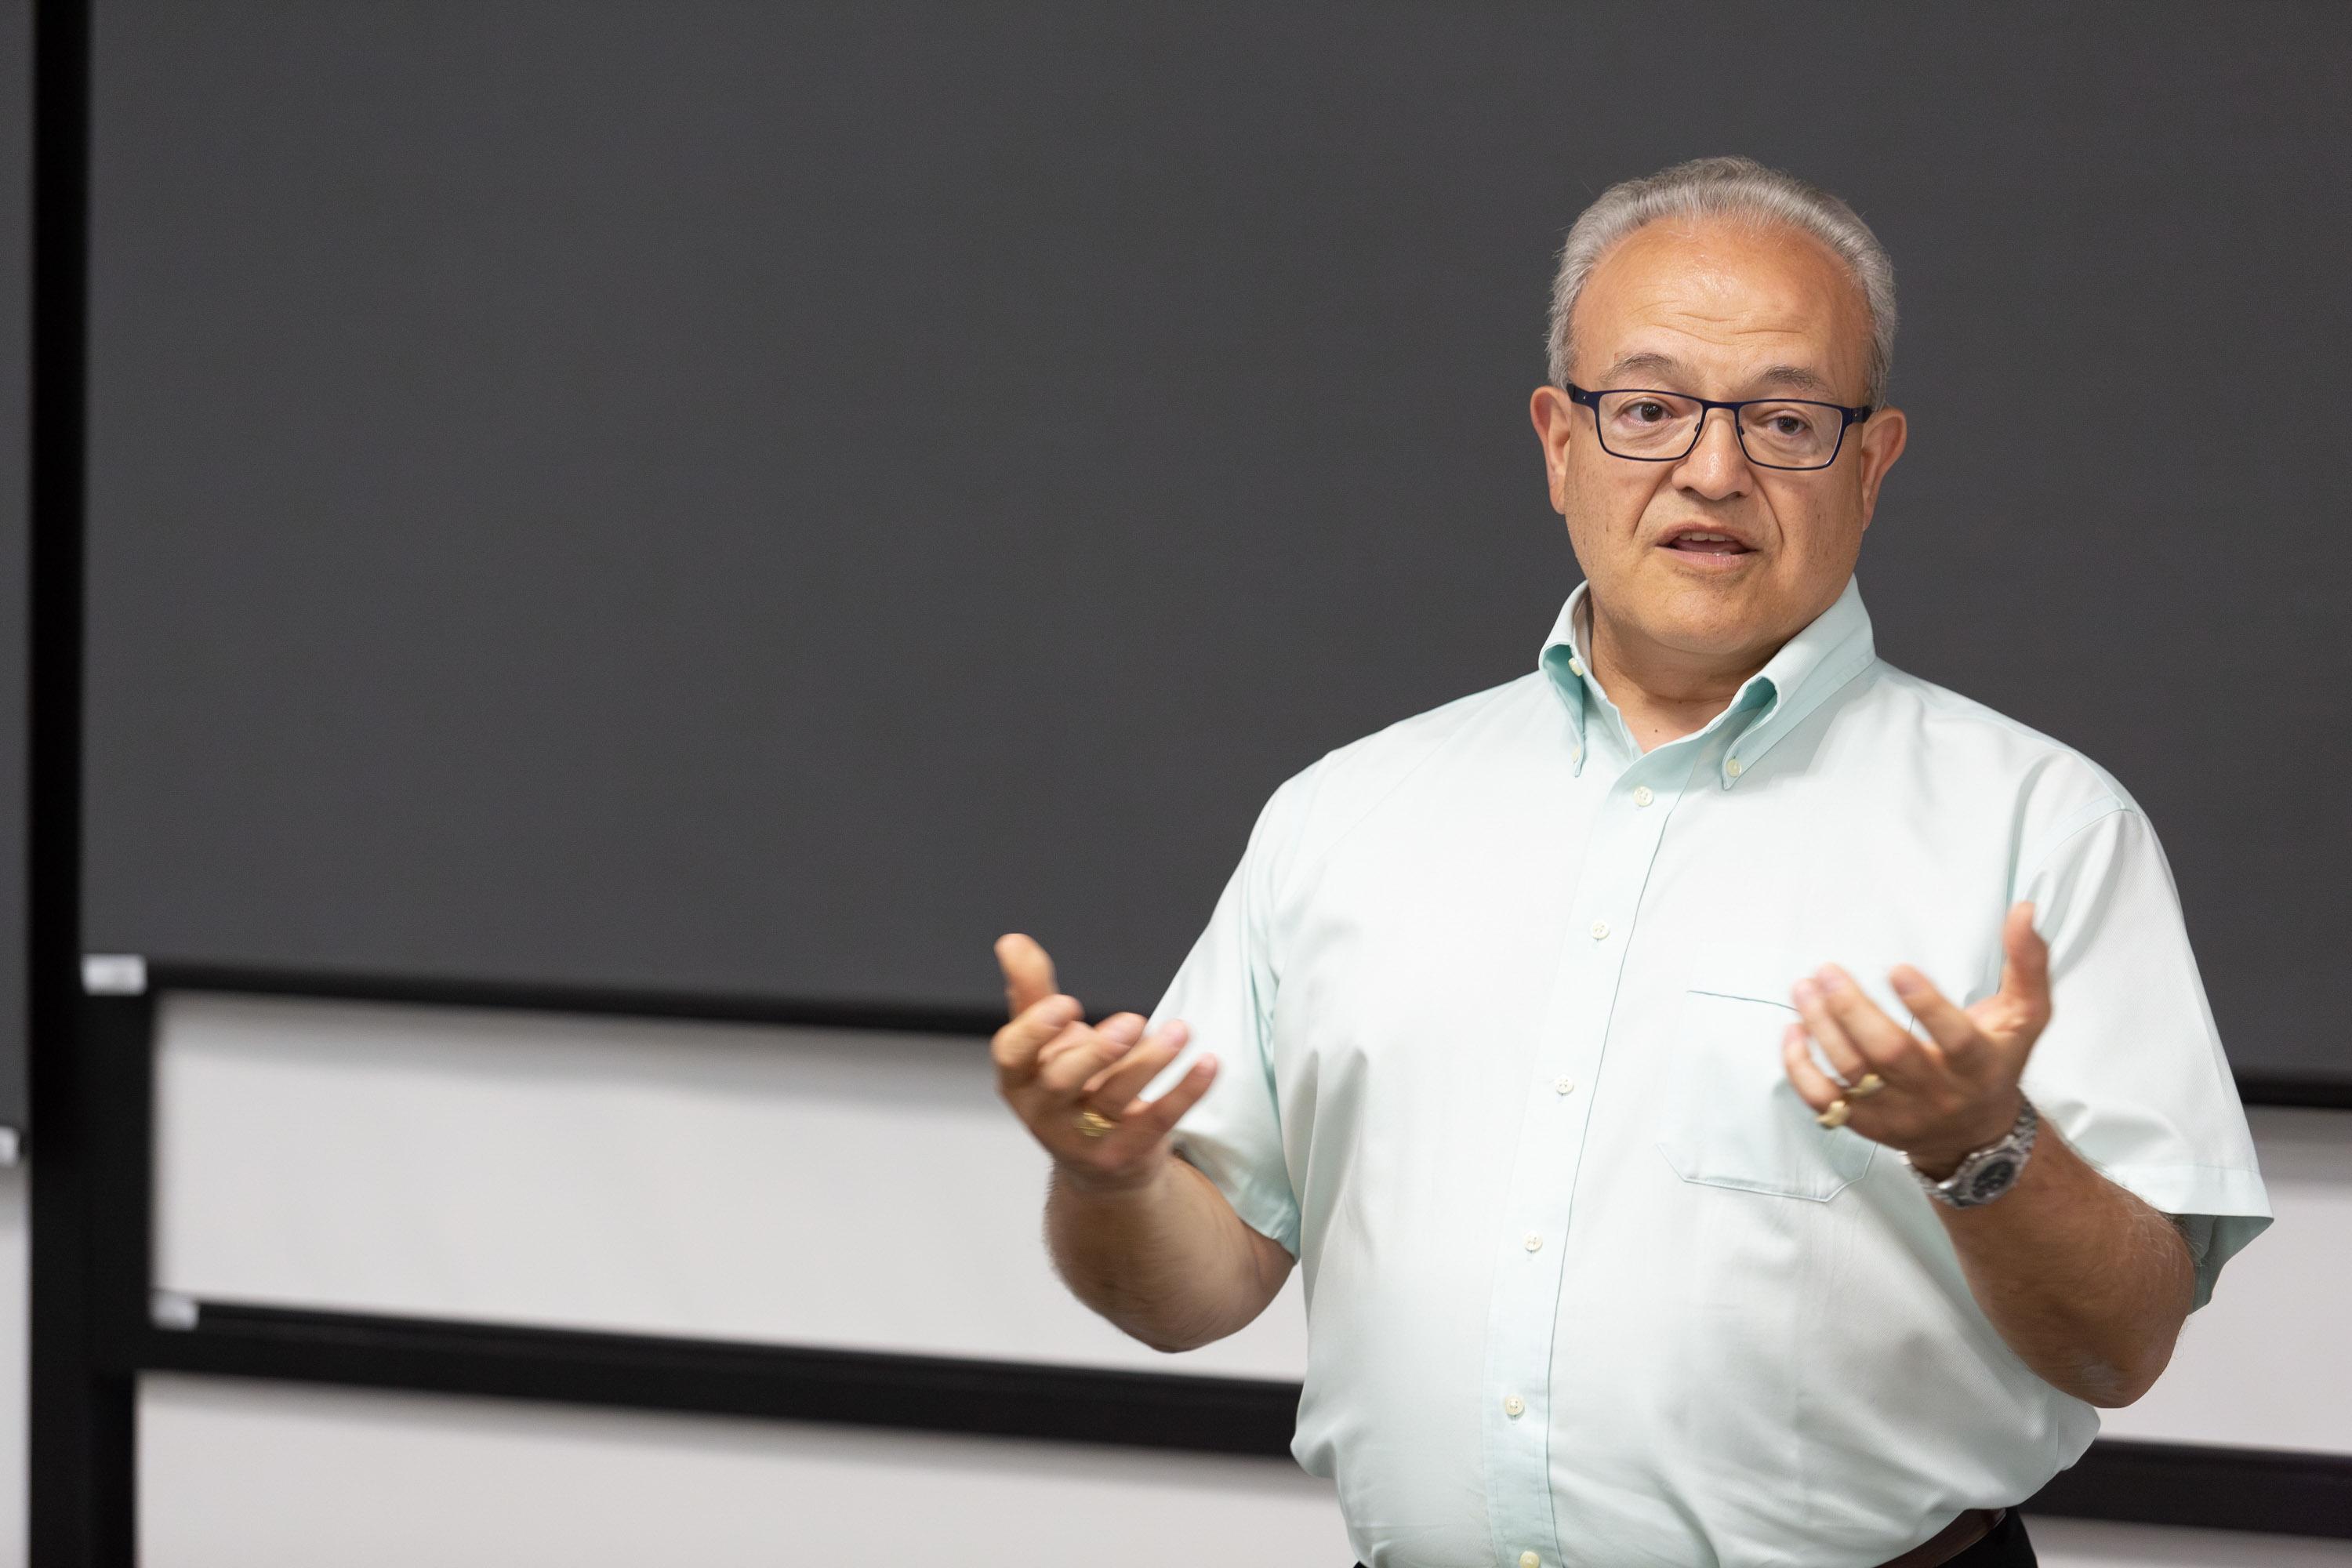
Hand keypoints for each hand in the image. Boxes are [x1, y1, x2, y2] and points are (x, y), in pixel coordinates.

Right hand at [992, 932, 1217, 1193]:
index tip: (1068, 1003)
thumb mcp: (1047, 1043)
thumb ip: (1031, 992)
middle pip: (1061, 1083)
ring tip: (1180, 1031)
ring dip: (1149, 1063)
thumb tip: (1011, 940)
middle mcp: (1044, 1113)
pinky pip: (1157, 1122)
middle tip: (1132, 1021)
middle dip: (1096, 1052)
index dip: (1035, 1031)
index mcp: (1019, 1080)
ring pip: (1114, 1100)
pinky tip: (1207, 1062)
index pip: (1011, 1055)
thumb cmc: (1070, 1087)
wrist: (1099, 1163)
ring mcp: (1085, 1139)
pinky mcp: (1127, 1154)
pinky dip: (1184, 1092)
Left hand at [1781, 901, 2051, 1178]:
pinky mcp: (1866, 1125)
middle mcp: (1938, 1092)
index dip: (1927, 1006)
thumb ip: (2027, 964)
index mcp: (1979, 1065)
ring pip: (1852, 1073)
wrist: (1976, 1133)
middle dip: (1853, 1010)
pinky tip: (1794, 1030)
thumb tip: (2024, 910)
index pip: (1956, 1040)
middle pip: (1890, 1054)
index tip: (1897, 968)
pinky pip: (1824, 1102)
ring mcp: (1898, 1112)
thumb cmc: (1995, 1061)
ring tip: (1804, 987)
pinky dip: (1800, 1068)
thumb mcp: (2025, 1016)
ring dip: (1821, 1028)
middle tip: (1827, 971)